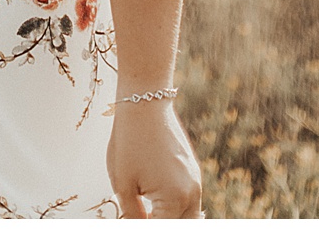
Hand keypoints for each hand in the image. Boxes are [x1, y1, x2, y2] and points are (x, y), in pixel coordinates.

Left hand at [108, 102, 202, 217]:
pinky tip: (155, 198)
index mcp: (175, 198)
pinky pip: (190, 198)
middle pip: (184, 225)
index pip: (164, 228)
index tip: (133, 219)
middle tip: (144, 215)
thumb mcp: (123, 184)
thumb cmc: (130, 141)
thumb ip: (133, 215)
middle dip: (164, 223)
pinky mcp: (193, 170)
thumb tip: (136, 225)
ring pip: (190, 215)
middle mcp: (192, 192)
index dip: (146, 226)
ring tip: (148, 210)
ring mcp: (196, 180)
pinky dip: (176, 205)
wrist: (144, 102)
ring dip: (172, 216)